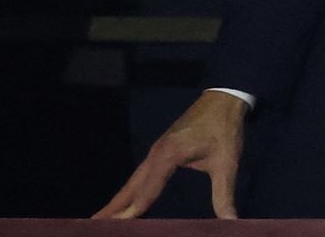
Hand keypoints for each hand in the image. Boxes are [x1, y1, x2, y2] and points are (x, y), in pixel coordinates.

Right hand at [96, 90, 246, 218]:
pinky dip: (132, 189)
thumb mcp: (227, 163)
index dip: (133, 210)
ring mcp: (156, 150)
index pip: (147, 189)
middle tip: (93, 224)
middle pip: (131, 186)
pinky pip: (141, 173)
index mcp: (169, 155)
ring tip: (103, 218)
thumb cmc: (225, 131)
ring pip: (134, 180)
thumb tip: (230, 220)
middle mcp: (156, 153)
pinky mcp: (160, 150)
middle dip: (114, 207)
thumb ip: (224, 194)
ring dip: (119, 199)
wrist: (223, 100)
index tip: (116, 226)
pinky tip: (128, 199)